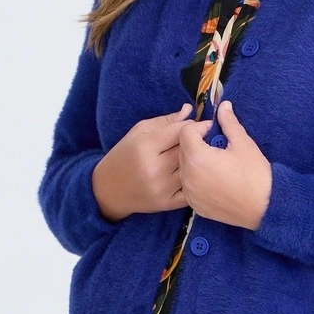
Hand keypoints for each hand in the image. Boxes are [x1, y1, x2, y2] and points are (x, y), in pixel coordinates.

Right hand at [92, 104, 197, 222]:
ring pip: (192, 169)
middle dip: (198, 143)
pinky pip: (191, 189)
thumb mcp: (139, 132)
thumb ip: (166, 121)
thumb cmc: (124, 155)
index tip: (205, 124)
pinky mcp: (167, 203)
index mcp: (146, 147)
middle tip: (204, 139)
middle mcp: (154, 169)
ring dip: (198, 161)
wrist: (108, 190)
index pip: (180, 132)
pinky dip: (195, 181)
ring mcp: (162, 188)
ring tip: (201, 155)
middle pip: (188, 150)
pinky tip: (195, 174)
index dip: (195, 126)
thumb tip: (189, 110)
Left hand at [178, 100, 271, 230]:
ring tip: (217, 162)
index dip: (200, 127)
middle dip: (197, 142)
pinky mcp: (195, 205)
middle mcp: (188, 176)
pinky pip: (189, 185)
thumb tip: (224, 105)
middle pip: (182, 149)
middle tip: (218, 145)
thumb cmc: (255, 174)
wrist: (265, 208)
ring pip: (184, 167)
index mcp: (197, 158)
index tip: (216, 131)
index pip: (186, 132)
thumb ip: (229, 122)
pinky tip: (215, 179)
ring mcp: (190, 193)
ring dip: (195, 160)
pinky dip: (197, 178)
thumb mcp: (243, 143)